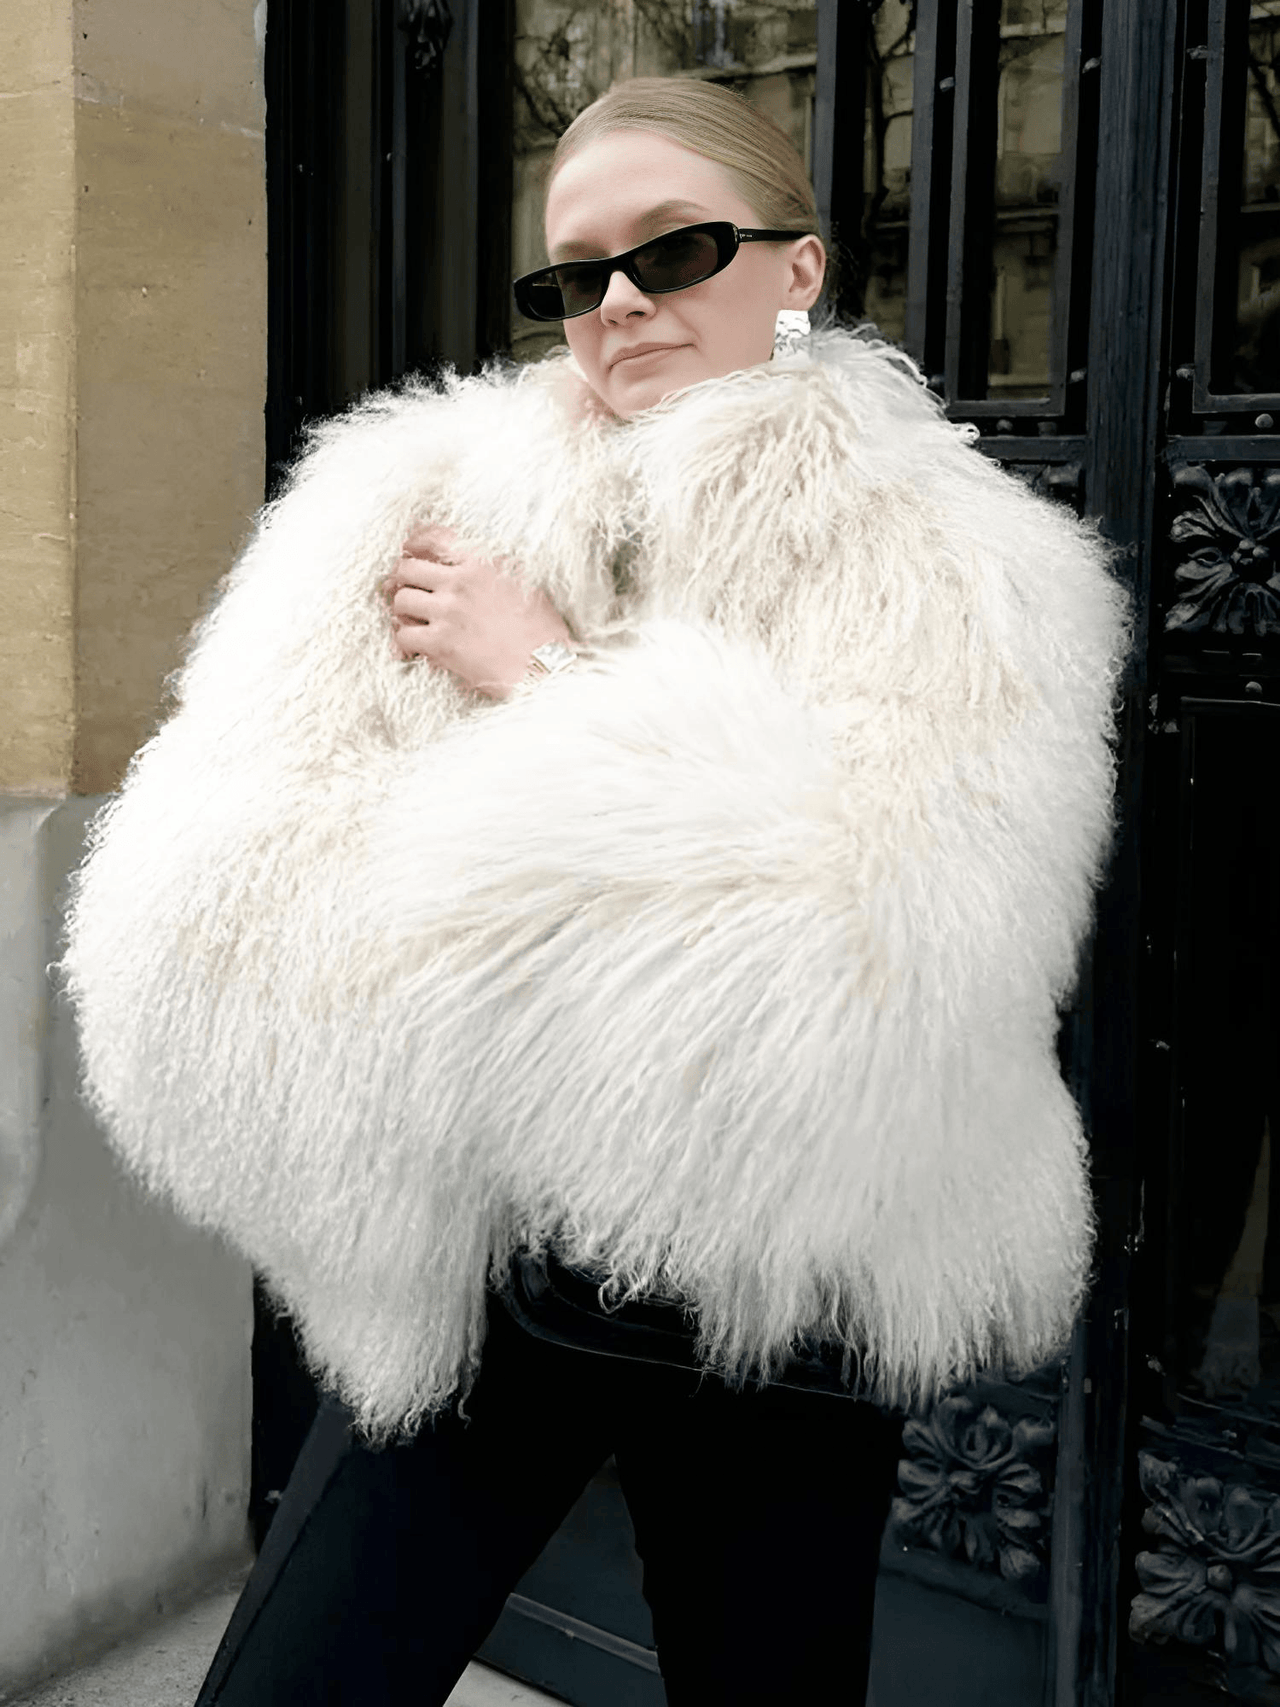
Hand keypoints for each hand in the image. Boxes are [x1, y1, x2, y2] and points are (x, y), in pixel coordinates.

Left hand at [383, 524, 573, 698]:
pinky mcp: (442, 643)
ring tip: (415, 625)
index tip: (408, 551)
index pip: (434, 537)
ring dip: (403, 614)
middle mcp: (461, 581)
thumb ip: (493, 567)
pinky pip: (403, 636)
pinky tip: (416, 651)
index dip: (414, 543)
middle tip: (407, 595)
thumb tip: (468, 565)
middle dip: (403, 582)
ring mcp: (449, 611)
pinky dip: (405, 644)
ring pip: (400, 601)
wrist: (546, 665)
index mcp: (481, 562)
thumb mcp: (523, 581)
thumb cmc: (541, 628)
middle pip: (407, 569)